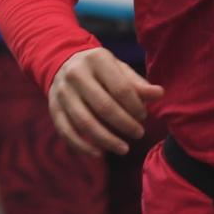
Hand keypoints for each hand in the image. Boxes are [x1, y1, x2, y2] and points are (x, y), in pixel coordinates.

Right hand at [48, 47, 163, 156]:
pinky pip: (66, 131)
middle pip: (104, 107)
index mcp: (96, 60)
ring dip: (107, 140)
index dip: (135, 107)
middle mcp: (76, 74)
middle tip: (139, 134)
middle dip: (125, 125)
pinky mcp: (53, 108)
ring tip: (124, 149)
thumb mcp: (119, 69)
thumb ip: (137, 83)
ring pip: (85, 122)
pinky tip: (99, 153)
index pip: (121, 89)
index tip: (143, 116)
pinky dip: (82, 146)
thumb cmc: (99, 70)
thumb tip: (159, 94)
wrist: (62, 63)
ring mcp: (62, 92)